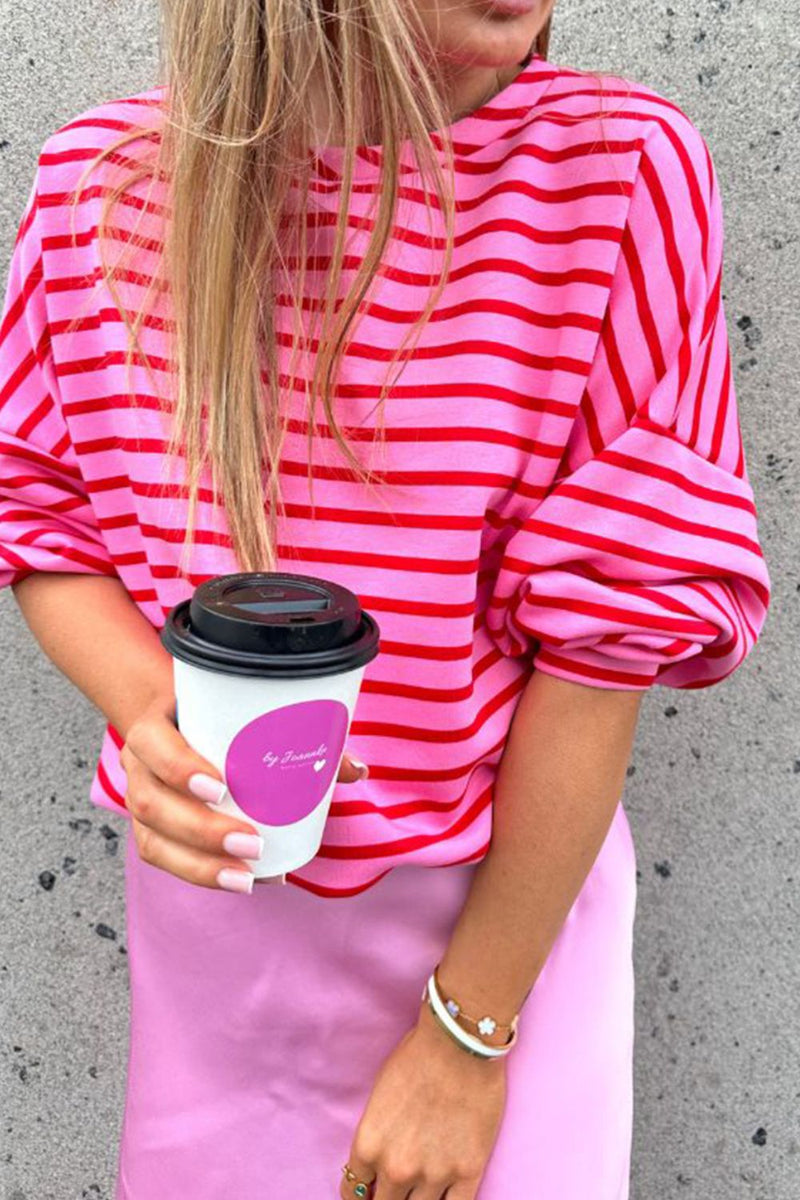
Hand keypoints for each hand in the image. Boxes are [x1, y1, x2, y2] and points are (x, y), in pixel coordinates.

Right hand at [120, 690, 366, 890]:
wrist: (174, 722)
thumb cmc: (215, 718)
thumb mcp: (243, 714)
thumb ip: (299, 734)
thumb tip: (355, 769)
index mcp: (153, 728)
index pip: (154, 746)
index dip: (180, 769)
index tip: (222, 787)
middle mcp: (137, 768)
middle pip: (153, 805)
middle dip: (202, 831)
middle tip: (252, 843)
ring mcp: (140, 802)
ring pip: (154, 842)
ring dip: (201, 865)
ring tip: (247, 877)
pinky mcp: (151, 832)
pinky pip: (167, 861)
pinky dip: (205, 875)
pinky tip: (244, 881)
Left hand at [340, 998, 506, 1199]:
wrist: (459, 1042)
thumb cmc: (416, 1057)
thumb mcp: (379, 1097)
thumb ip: (377, 1136)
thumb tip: (378, 1164)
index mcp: (369, 1146)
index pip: (353, 1191)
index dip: (361, 1194)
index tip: (370, 1191)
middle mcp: (397, 1168)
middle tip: (396, 1189)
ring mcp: (434, 1174)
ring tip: (422, 1191)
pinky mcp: (468, 1172)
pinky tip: (446, 1197)